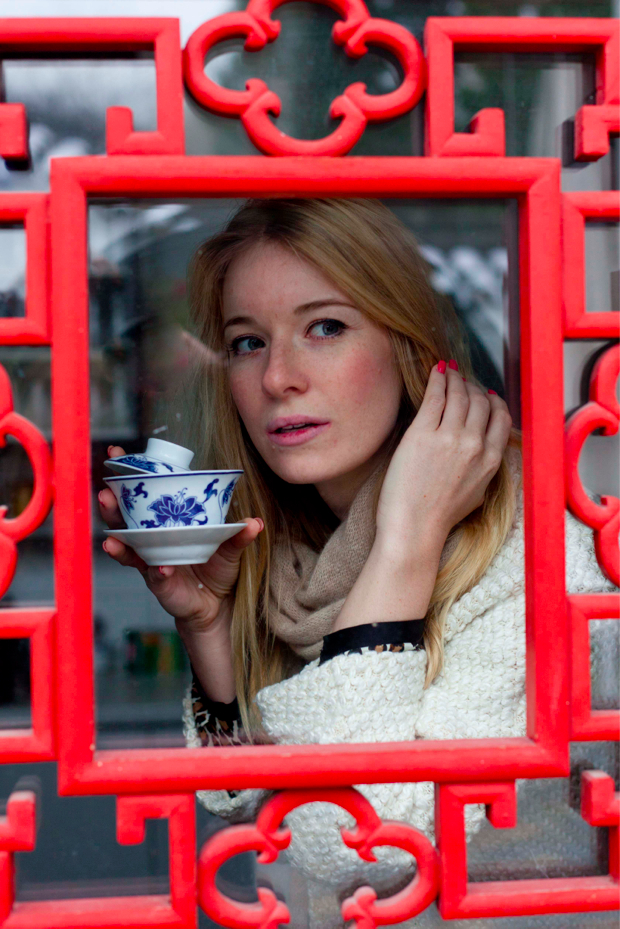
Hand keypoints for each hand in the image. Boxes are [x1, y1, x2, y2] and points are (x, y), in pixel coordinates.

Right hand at [99, 446, 262, 633]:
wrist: (217, 604)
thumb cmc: (216, 568)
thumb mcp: (229, 547)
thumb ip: (238, 535)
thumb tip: (254, 522)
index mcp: (165, 523)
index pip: (142, 496)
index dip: (126, 476)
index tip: (116, 454)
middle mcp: (152, 541)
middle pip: (124, 521)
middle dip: (112, 507)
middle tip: (106, 493)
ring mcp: (152, 562)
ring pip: (129, 550)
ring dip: (120, 543)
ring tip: (112, 539)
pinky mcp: (161, 585)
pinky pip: (155, 577)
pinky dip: (157, 572)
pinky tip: (159, 568)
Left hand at [375, 362, 511, 550]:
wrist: (415, 528)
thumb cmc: (440, 517)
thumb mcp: (477, 494)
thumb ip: (485, 469)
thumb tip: (484, 450)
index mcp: (491, 461)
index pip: (501, 417)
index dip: (492, 401)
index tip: (484, 394)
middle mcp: (475, 445)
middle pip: (480, 401)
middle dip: (473, 387)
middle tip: (462, 381)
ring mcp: (449, 437)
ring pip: (459, 394)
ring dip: (455, 379)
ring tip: (448, 372)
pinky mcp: (422, 434)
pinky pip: (434, 396)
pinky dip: (438, 379)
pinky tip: (436, 372)